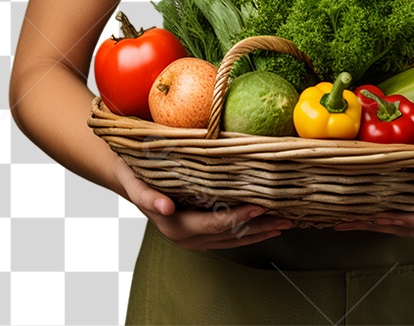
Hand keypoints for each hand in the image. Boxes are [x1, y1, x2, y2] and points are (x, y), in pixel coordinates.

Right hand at [112, 156, 293, 250]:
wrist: (127, 178)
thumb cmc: (134, 175)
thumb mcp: (135, 182)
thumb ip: (146, 196)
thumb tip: (165, 207)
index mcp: (174, 226)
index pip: (215, 224)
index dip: (239, 217)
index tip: (261, 206)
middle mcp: (186, 236)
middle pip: (229, 236)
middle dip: (259, 228)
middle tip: (286, 218)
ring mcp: (194, 237)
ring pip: (232, 239)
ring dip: (258, 232)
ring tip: (283, 223)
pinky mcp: (199, 231)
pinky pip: (228, 235)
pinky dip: (248, 231)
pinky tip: (264, 224)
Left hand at [331, 152, 413, 239]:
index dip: (401, 219)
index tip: (377, 216)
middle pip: (409, 228)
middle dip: (378, 224)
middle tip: (346, 219)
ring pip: (407, 228)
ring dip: (378, 223)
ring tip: (348, 218)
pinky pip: (411, 220)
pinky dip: (389, 218)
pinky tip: (370, 213)